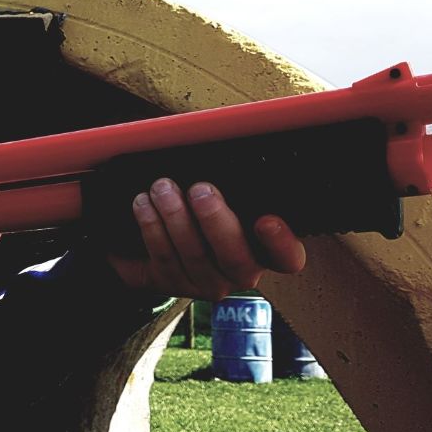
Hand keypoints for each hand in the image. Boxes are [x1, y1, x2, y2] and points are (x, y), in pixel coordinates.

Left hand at [107, 178, 306, 299]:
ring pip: (193, 256)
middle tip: (200, 190)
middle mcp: (239, 273)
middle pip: (235, 258)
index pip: (287, 258)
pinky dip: (151, 228)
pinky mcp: (172, 285)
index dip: (281, 243)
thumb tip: (227, 146)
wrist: (153, 238)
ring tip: (162, 189)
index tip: (267, 220)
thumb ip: (232, 187)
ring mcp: (205, 282)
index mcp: (263, 251)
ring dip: (175, 217)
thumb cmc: (199, 209)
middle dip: (215, 220)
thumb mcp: (223, 195)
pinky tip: (144, 206)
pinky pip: (163, 259)